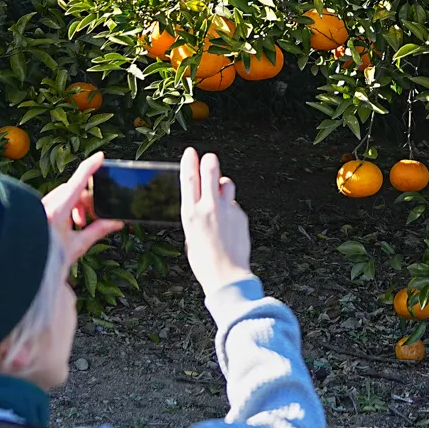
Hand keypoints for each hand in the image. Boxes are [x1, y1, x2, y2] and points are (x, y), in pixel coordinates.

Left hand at [41, 150, 121, 269]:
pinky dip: (65, 208)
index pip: (77, 182)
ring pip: (64, 196)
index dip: (90, 167)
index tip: (100, 157)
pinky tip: (67, 225)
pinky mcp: (37, 211)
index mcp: (57, 212)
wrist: (24, 265)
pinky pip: (54, 202)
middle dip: (85, 200)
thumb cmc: (48, 259)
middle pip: (73, 190)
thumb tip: (115, 222)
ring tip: (79, 225)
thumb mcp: (77, 246)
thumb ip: (97, 231)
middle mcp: (47, 205)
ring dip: (75, 206)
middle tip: (90, 218)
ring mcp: (40, 207)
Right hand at [179, 148, 252, 293]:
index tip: (190, 152)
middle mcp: (208, 207)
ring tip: (219, 192)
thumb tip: (201, 205)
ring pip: (226, 183)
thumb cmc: (205, 261)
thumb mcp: (190, 236)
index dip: (189, 162)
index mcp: (190, 213)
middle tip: (209, 158)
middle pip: (210, 171)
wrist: (226, 275)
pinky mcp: (240, 216)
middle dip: (210, 161)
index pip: (188, 178)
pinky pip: (234, 204)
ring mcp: (226, 210)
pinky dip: (230, 208)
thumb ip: (196, 216)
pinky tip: (228, 223)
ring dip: (222, 184)